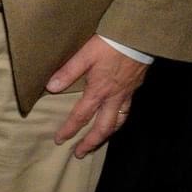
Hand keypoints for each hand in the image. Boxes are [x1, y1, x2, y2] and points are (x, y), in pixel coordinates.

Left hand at [47, 37, 149, 157]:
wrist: (140, 37)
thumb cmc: (111, 44)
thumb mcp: (85, 55)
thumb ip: (68, 71)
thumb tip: (51, 87)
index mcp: (99, 91)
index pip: (81, 116)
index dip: (69, 129)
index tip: (60, 140)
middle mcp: (114, 97)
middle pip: (103, 128)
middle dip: (91, 142)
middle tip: (80, 153)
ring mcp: (126, 94)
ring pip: (118, 122)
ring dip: (106, 135)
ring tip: (98, 141)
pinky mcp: (134, 88)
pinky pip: (127, 111)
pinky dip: (119, 120)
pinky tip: (115, 119)